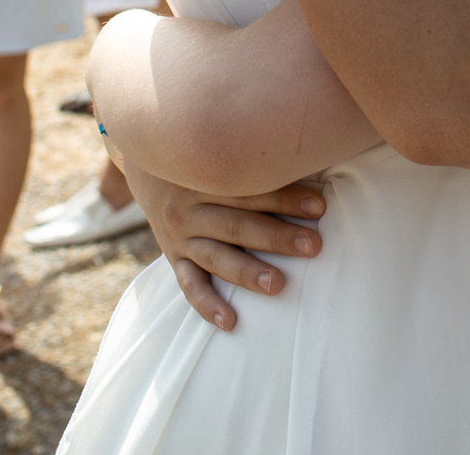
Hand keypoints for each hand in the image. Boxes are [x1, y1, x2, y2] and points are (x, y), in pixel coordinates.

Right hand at [128, 167, 326, 331]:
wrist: (150, 165)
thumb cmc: (205, 156)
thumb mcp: (221, 147)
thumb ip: (254, 156)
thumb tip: (305, 152)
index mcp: (202, 176)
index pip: (249, 190)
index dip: (286, 198)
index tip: (319, 207)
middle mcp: (189, 208)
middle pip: (237, 224)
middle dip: (277, 237)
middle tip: (312, 246)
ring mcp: (180, 236)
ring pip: (217, 256)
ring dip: (248, 272)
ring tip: (278, 285)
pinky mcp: (175, 258)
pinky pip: (190, 285)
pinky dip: (208, 304)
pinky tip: (230, 322)